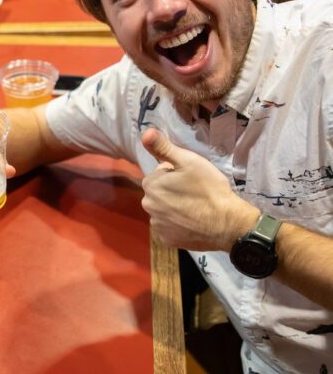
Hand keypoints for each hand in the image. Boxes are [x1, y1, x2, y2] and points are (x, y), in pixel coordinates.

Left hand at [141, 129, 257, 250]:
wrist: (228, 223)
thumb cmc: (209, 189)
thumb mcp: (189, 161)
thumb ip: (164, 147)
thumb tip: (145, 133)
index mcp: (150, 185)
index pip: (159, 174)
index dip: (176, 174)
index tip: (191, 179)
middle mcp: (147, 205)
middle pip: (159, 192)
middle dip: (172, 191)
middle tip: (195, 193)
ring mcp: (156, 225)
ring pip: (163, 210)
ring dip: (174, 208)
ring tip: (195, 208)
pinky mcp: (166, 240)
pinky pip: (169, 228)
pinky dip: (178, 226)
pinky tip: (192, 223)